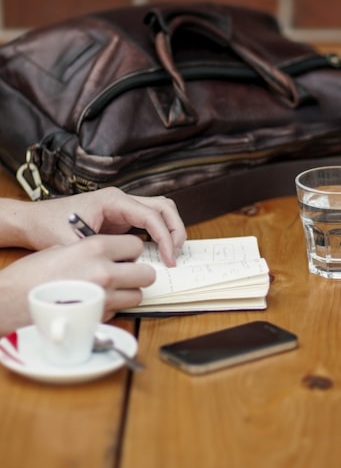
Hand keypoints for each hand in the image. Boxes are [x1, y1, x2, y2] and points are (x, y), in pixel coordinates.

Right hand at [0, 235, 152, 335]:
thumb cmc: (32, 274)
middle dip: (138, 273)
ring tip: (110, 289)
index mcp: (96, 247)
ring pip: (138, 296)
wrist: (10, 301)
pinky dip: (113, 307)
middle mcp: (105, 271)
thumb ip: (94, 250)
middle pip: (147, 273)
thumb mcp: (64, 248)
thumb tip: (114, 254)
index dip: (131, 251)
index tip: (125, 254)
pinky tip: (95, 302)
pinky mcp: (98, 318)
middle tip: (126, 273)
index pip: (137, 245)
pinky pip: (120, 311)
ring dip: (128, 292)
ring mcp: (104, 297)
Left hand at [6, 187, 185, 265]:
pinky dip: (160, 234)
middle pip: (164, 207)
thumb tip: (124, 271)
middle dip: (175, 231)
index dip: (165, 238)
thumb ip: (99, 255)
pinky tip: (158, 252)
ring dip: (171, 230)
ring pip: (161, 211)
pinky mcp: (123, 217)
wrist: (34, 220)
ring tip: (171, 253)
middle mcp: (122, 200)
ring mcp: (124, 207)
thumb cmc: (50, 226)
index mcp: (113, 200)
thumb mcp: (72, 243)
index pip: (152, 215)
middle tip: (175, 255)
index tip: (169, 259)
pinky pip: (151, 221)